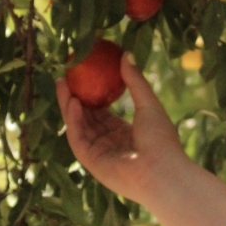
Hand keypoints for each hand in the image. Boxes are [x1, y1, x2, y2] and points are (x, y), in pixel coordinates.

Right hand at [56, 52, 187, 206]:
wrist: (162, 171)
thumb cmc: (161, 139)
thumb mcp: (149, 104)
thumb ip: (136, 81)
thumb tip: (126, 54)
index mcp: (125, 135)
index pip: (103, 114)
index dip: (91, 97)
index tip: (82, 77)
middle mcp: (110, 145)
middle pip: (87, 119)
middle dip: (74, 99)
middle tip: (65, 77)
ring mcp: (100, 155)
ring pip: (79, 127)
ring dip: (69, 106)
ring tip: (63, 84)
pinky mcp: (92, 163)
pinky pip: (79, 138)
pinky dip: (74, 121)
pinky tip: (73, 102)